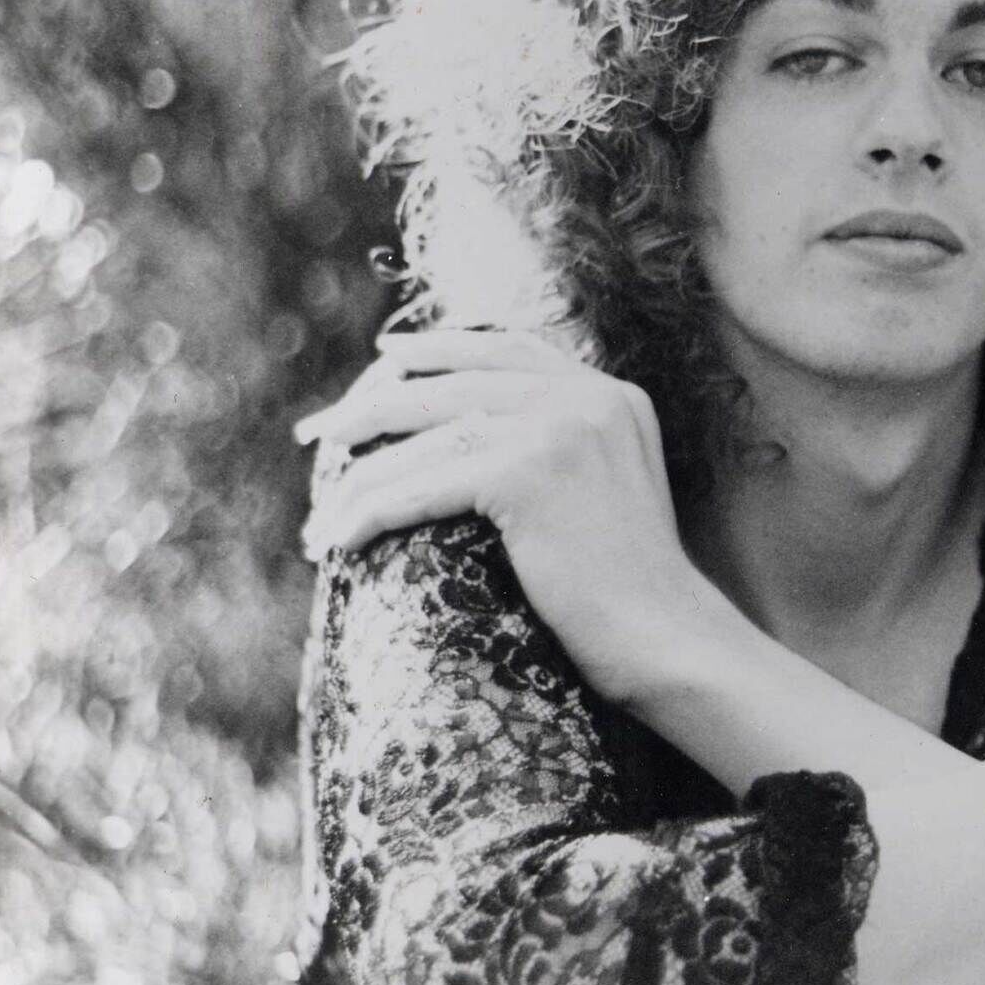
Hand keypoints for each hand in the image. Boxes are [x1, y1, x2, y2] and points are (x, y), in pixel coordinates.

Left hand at [295, 328, 737, 703]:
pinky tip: (339, 540)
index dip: (437, 348)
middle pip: (451, 383)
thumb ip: (560, 446)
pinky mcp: (529, 471)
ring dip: (358, 477)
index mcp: (609, 394)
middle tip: (318, 433)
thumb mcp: (605, 491)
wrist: (667, 636)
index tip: (383, 360)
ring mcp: (559, 428)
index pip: (506, 347)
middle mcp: (586, 396)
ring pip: (425, 438)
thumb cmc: (631, 592)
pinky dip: (369, 513)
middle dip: (370, 405)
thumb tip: (471, 439)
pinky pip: (421, 486)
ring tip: (320, 511)